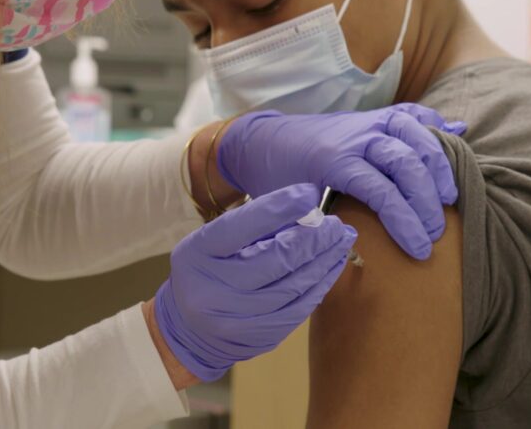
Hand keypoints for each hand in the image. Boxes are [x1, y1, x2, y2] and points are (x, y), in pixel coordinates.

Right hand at [154, 184, 356, 381]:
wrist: (189, 330)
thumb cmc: (207, 271)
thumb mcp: (214, 241)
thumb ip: (252, 226)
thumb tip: (304, 208)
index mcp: (200, 253)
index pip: (243, 225)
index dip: (281, 207)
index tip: (309, 194)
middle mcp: (215, 288)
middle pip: (276, 258)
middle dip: (314, 237)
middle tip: (336, 224)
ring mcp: (237, 318)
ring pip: (294, 285)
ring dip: (324, 260)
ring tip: (341, 242)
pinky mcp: (259, 337)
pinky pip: (299, 309)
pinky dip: (319, 285)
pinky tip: (331, 268)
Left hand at [218, 103, 464, 259]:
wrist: (262, 140)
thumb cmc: (275, 179)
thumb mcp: (288, 206)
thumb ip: (317, 224)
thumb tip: (351, 242)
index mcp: (333, 160)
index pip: (381, 192)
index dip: (405, 223)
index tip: (420, 249)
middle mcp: (355, 136)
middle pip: (406, 162)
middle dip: (427, 200)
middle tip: (436, 231)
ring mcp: (366, 121)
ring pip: (415, 132)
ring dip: (438, 163)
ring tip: (450, 196)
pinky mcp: (372, 116)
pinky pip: (410, 113)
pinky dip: (434, 124)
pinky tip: (455, 133)